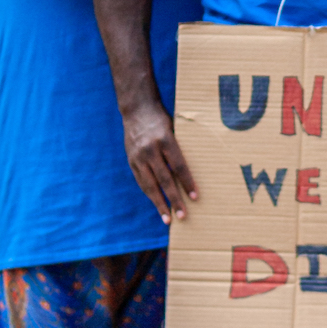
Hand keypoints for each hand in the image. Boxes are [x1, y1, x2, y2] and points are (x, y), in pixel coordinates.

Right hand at [122, 100, 198, 222]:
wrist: (137, 109)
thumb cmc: (162, 119)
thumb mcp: (174, 129)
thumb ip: (179, 149)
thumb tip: (192, 171)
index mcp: (165, 140)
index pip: (179, 166)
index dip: (187, 182)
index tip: (195, 197)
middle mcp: (150, 150)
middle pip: (164, 179)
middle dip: (174, 199)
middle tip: (183, 215)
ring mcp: (138, 156)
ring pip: (150, 185)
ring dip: (160, 203)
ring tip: (168, 218)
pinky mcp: (131, 160)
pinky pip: (141, 181)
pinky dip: (150, 194)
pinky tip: (157, 204)